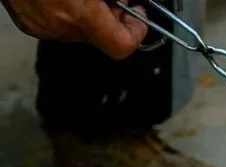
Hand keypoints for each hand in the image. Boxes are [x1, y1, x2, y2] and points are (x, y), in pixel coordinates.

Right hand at [2, 0, 148, 58]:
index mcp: (79, 14)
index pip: (122, 45)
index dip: (136, 32)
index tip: (138, 17)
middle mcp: (59, 26)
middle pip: (102, 38)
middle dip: (113, 19)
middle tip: (115, 0)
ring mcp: (41, 27)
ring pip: (80, 31)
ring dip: (90, 15)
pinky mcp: (29, 24)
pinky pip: (58, 25)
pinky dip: (67, 13)